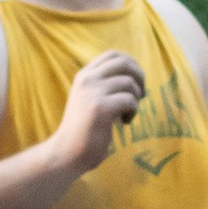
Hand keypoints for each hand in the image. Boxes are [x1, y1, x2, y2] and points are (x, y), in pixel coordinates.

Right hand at [49, 48, 143, 176]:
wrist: (66, 153)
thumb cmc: (83, 129)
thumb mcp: (89, 98)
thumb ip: (105, 85)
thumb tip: (136, 75)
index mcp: (84, 76)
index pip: (113, 55)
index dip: (131, 64)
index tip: (135, 81)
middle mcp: (87, 80)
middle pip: (124, 63)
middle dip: (139, 76)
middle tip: (141, 94)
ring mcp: (93, 92)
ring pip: (129, 83)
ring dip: (136, 99)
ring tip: (127, 114)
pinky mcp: (101, 108)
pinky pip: (130, 101)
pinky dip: (133, 112)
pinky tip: (124, 122)